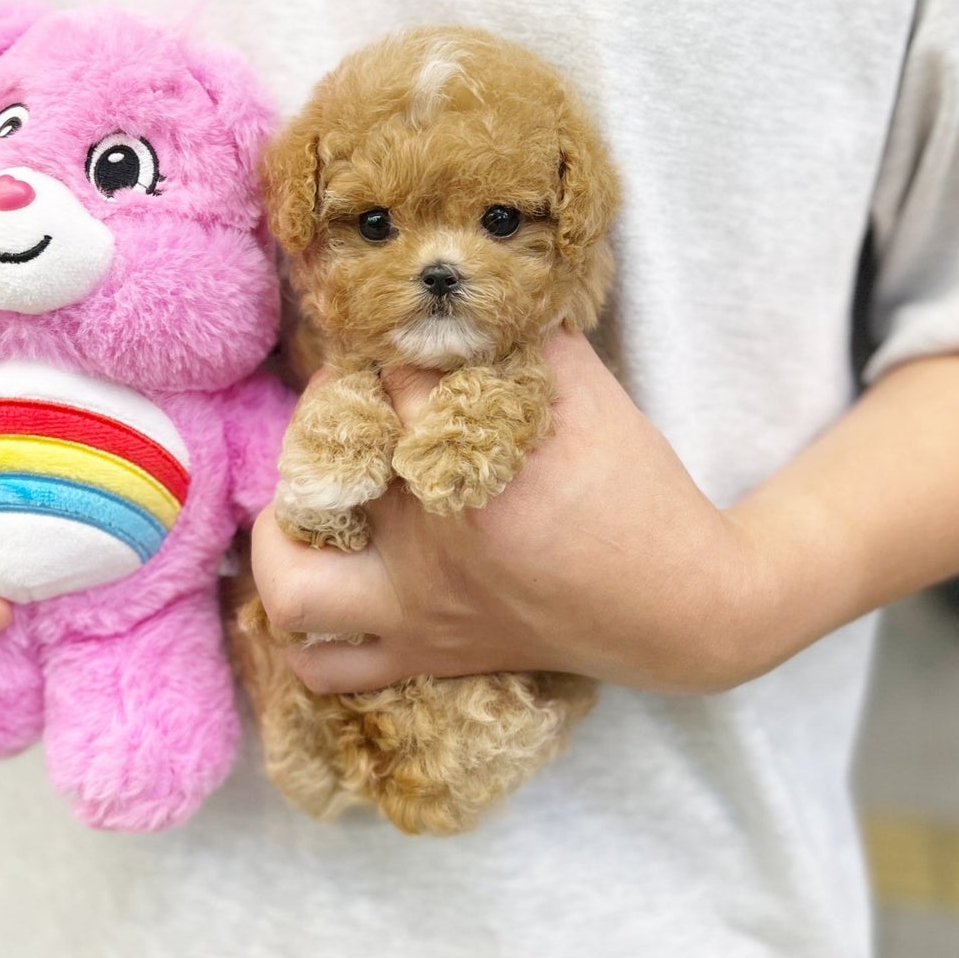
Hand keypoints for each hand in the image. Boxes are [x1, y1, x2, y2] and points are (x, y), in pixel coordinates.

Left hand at [250, 331, 767, 696]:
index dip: (392, 345)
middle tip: (341, 408)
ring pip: (295, 589)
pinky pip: (328, 667)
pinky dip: (302, 634)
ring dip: (279, 542)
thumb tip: (469, 290)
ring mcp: (421, 611)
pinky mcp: (428, 655)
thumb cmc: (638, 491)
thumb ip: (524, 336)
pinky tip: (318, 581)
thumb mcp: (591, 394)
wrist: (679, 607)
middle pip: (316, 469)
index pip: (395, 380)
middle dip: (313, 426)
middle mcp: (433, 548)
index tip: (403, 336)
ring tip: (300, 507)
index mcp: (476, 472)